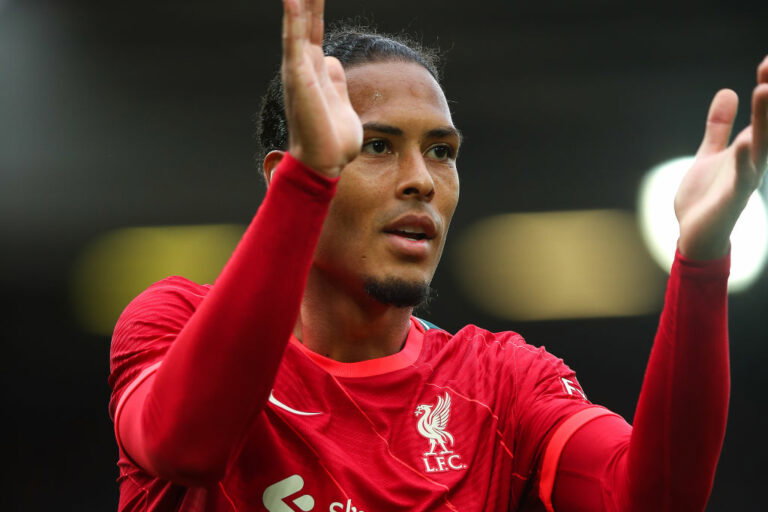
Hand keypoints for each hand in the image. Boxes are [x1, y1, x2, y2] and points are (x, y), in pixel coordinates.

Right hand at [281, 0, 361, 177]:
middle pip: (305, 19)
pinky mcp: (299, 78)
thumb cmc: (333, 140)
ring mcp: (299, 70)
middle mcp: (304, 66)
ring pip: (297, 24)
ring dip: (298, 1)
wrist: (325, 164)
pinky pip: (294, 42)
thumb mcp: (341, 103)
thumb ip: (336, 82)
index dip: (315, 6)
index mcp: (315, 71)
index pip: (314, 28)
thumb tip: (331, 61)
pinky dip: (292, 20)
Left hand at [675, 56, 767, 259]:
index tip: (766, 61)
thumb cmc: (706, 196)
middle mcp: (752, 160)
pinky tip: (744, 142)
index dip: (766, 87)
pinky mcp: (732, 198)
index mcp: (747, 148)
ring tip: (765, 89)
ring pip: (760, 145)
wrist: (695, 235)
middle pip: (766, 124)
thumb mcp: (710, 154)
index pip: (761, 113)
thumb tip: (728, 92)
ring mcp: (744, 178)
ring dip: (764, 119)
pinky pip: (742, 176)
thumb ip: (719, 126)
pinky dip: (744, 159)